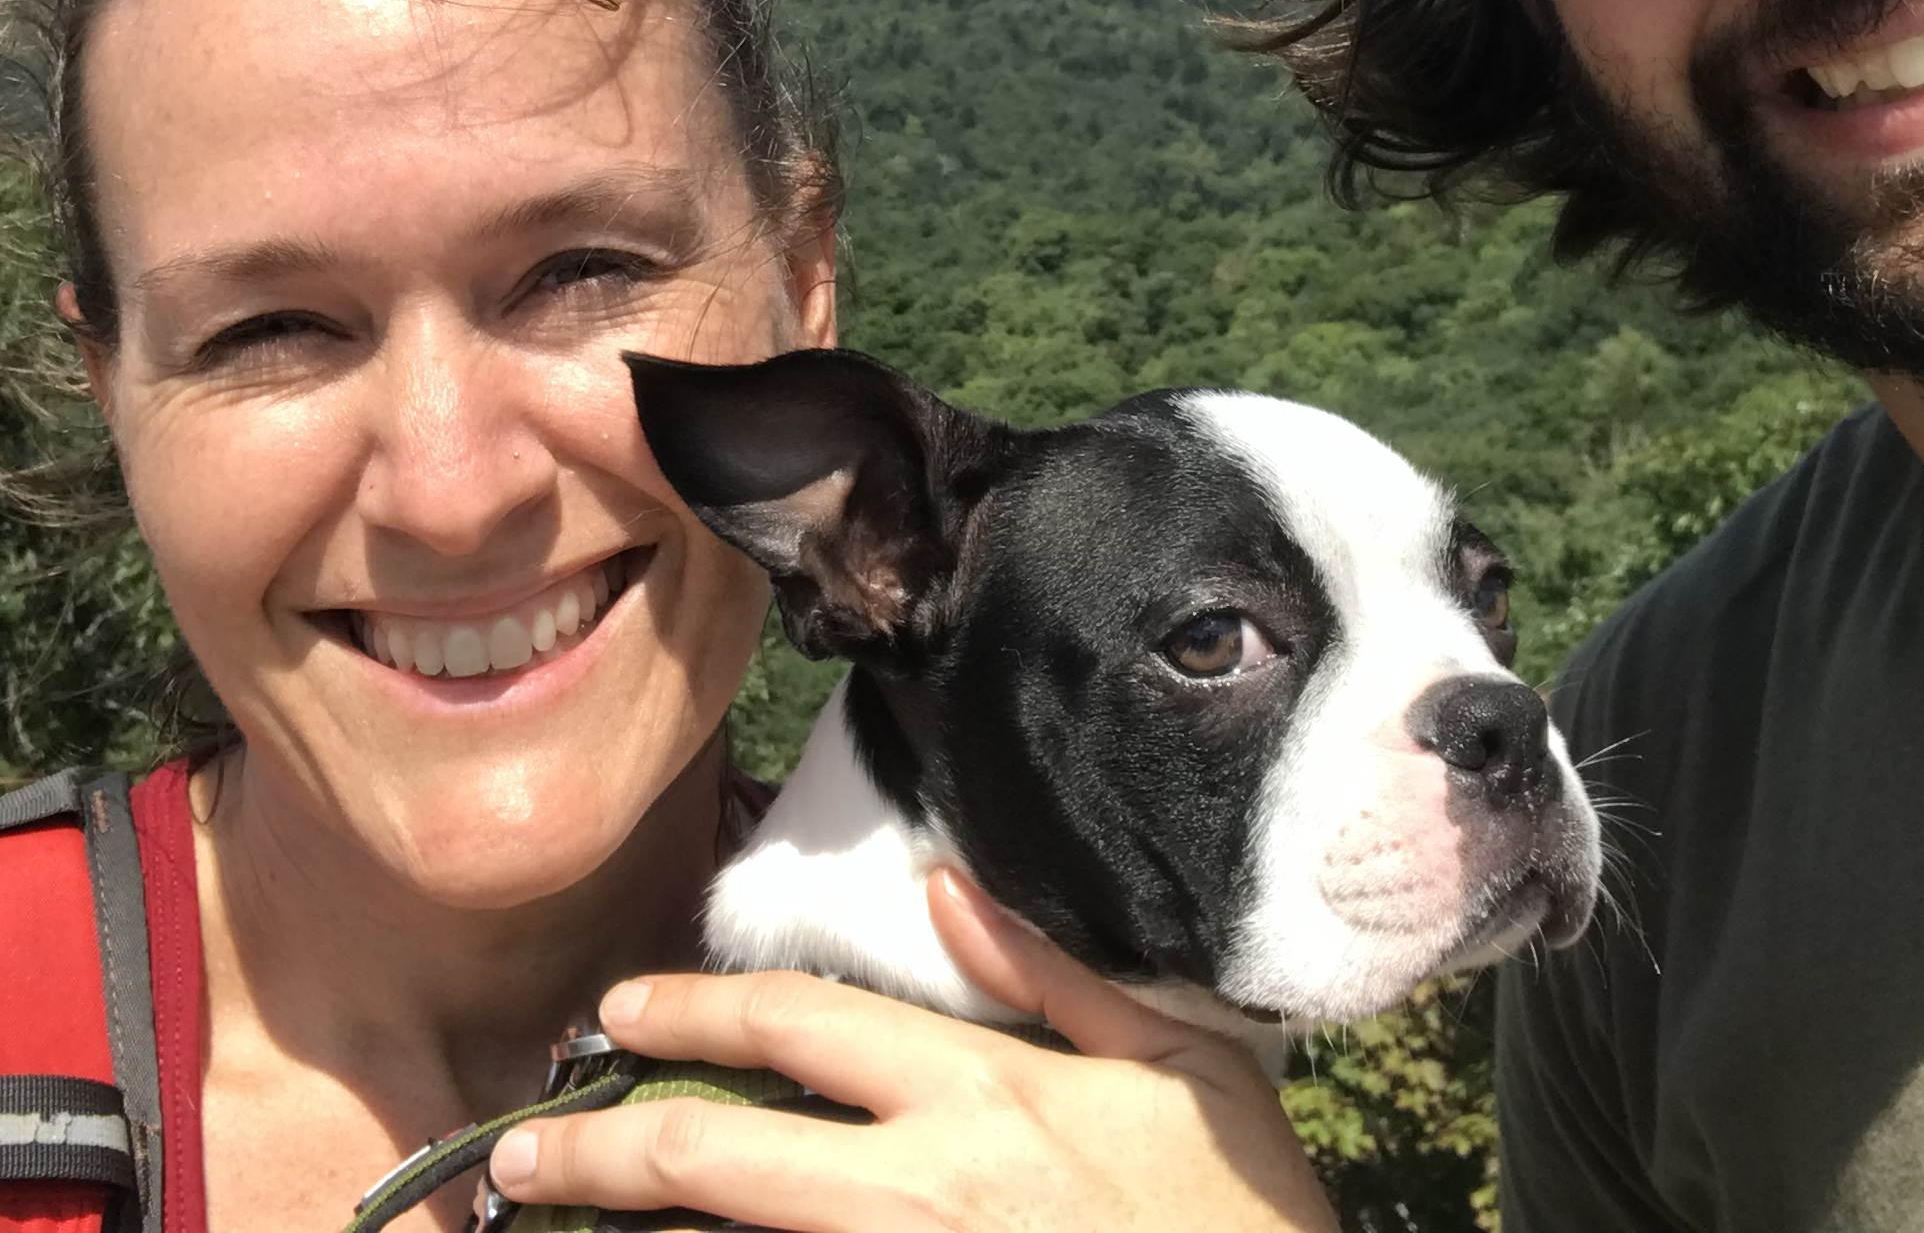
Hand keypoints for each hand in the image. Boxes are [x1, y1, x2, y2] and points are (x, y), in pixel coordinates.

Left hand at [486, 868, 1336, 1231]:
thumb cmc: (1240, 1217)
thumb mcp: (1184, 1066)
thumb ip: (1058, 974)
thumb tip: (950, 887)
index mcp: (983, 1097)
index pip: (803, 1026)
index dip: (696, 1008)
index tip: (622, 1008)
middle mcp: (921, 1191)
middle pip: (715, 1155)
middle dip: (599, 1147)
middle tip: (520, 1152)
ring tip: (554, 1228)